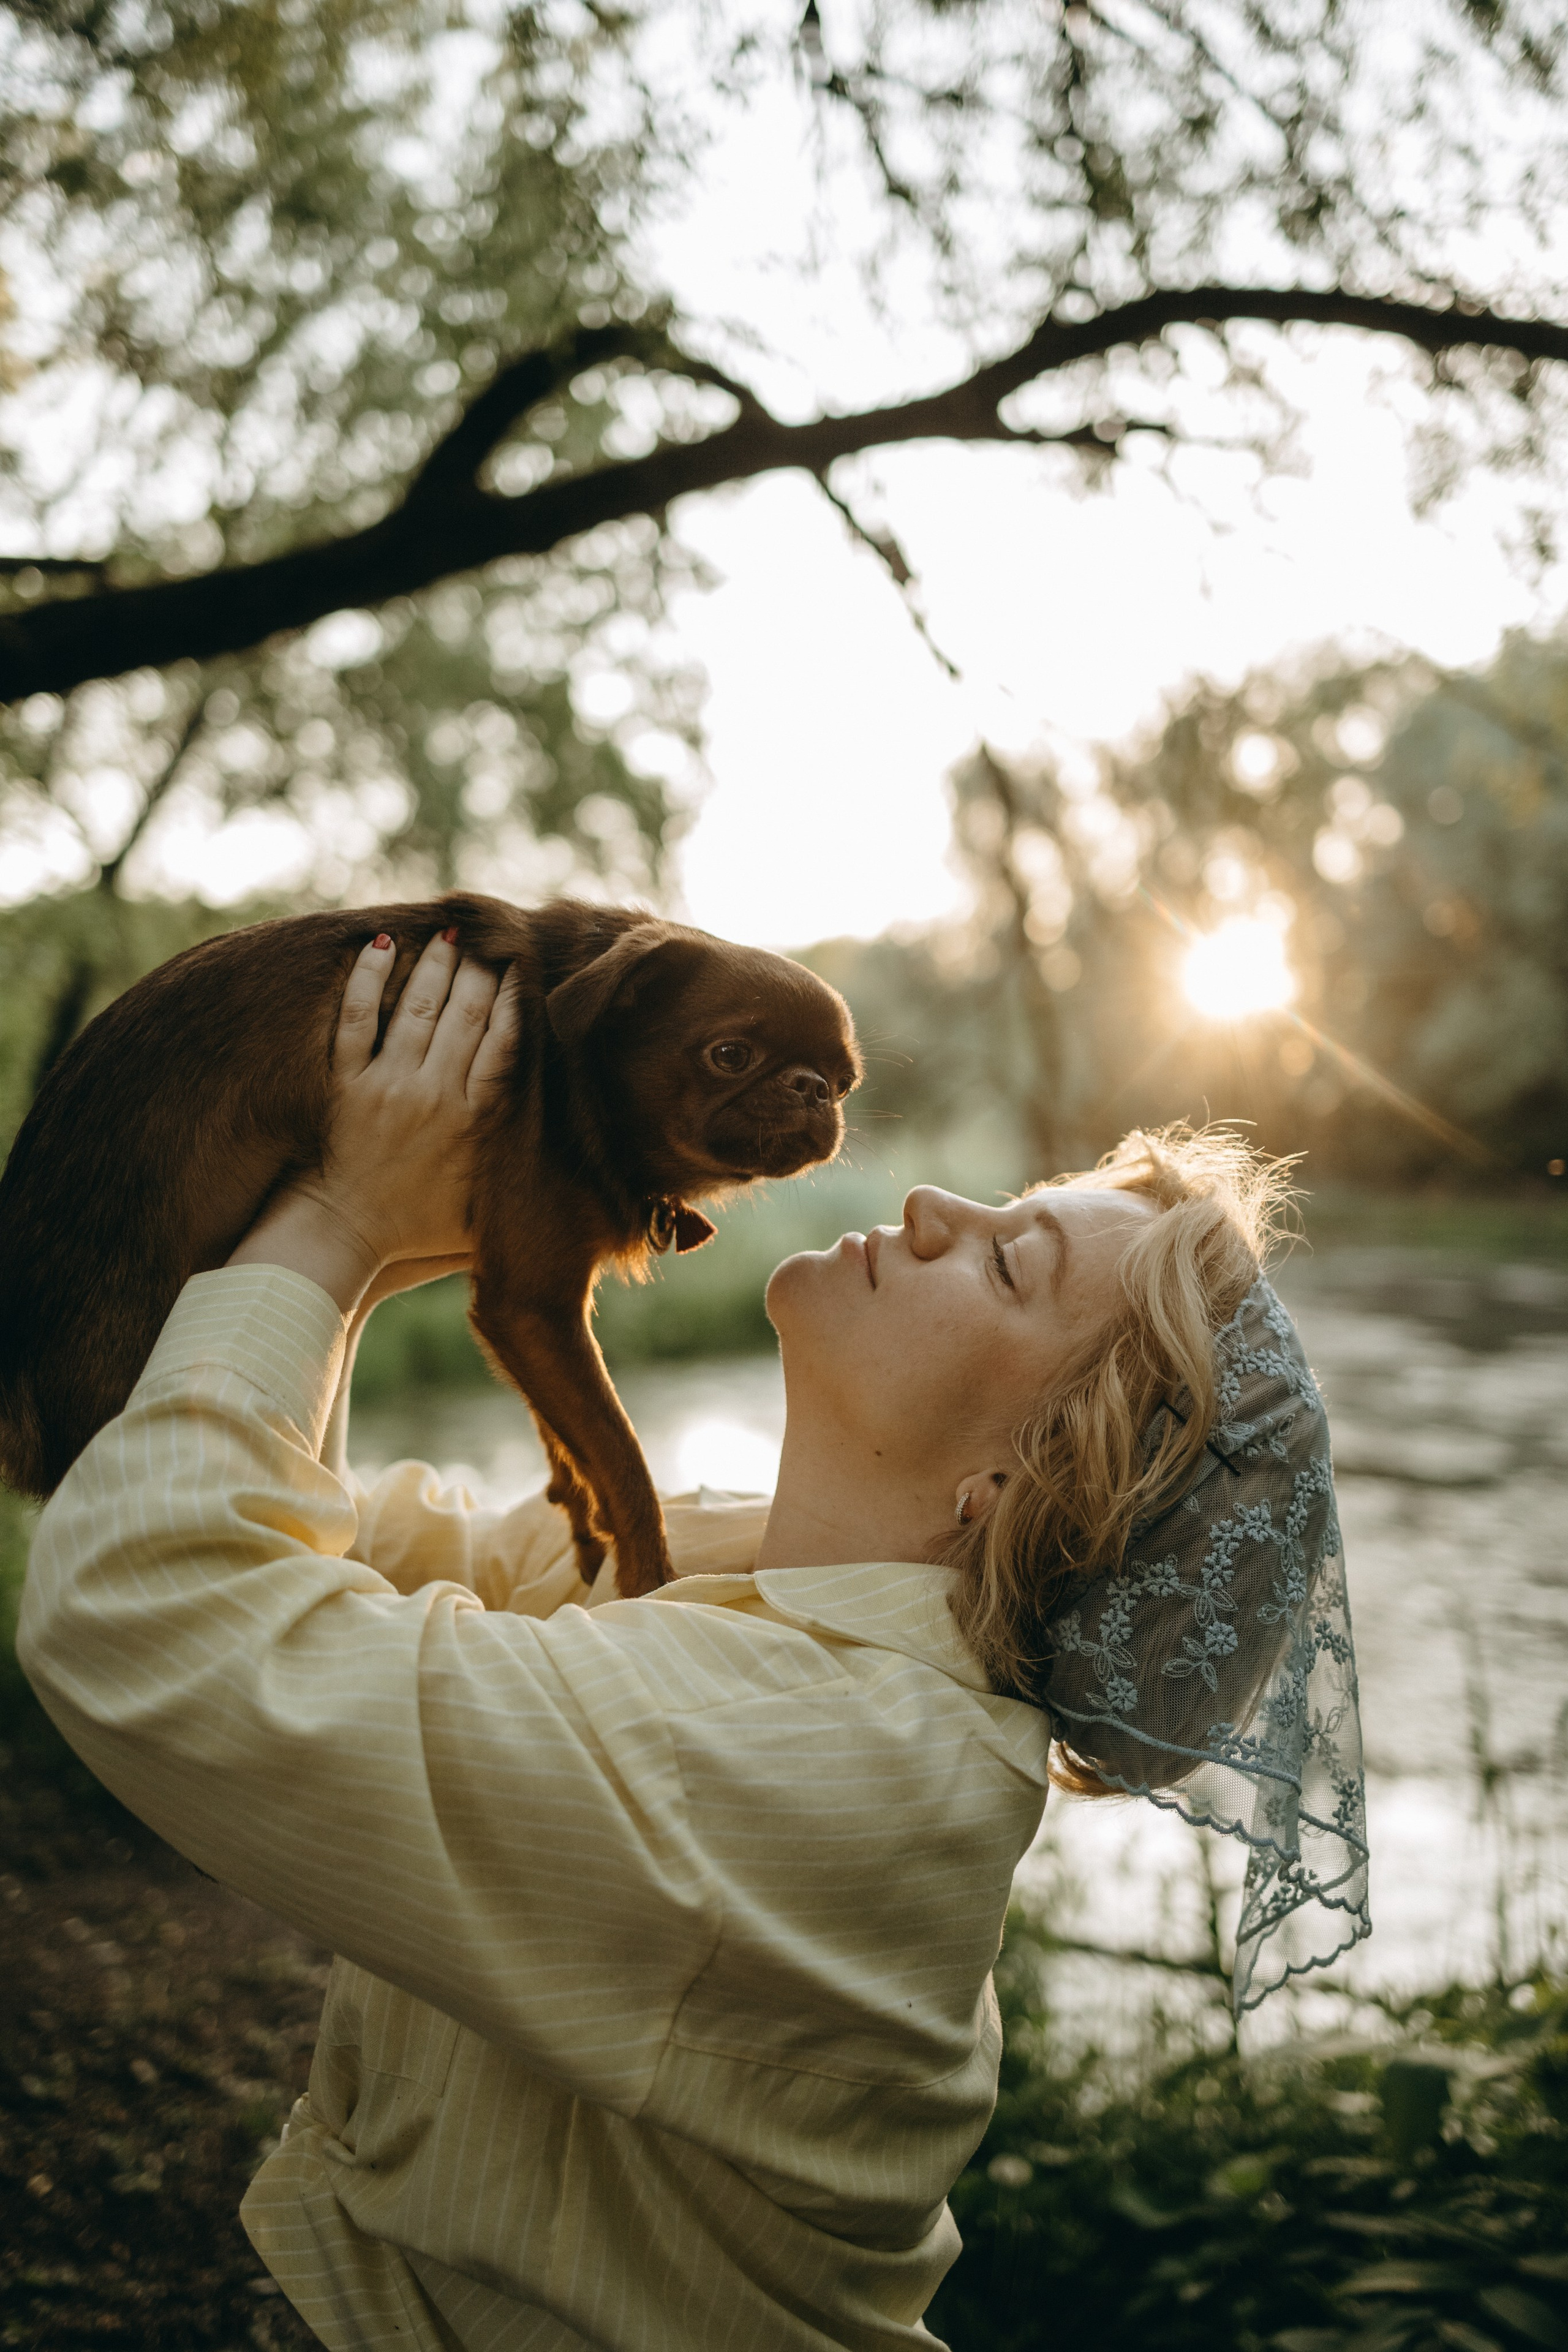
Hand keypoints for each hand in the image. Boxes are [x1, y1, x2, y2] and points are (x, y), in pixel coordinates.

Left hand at [228, 929, 516, 1314]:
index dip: (515, 999)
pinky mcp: (345, 1085)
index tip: (524, 967)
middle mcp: (434, 1096)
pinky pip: (357, 1020)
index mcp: (476, 1123)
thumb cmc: (417, 1231)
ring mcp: (387, 1086)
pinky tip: (381, 947)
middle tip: (492, 937)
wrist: (341, 1239)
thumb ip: (523, 1177)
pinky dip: (369, 981)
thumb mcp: (487, 1211)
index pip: (505, 1043)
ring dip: (436, 965)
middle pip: (465, 1015)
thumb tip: (578, 1169)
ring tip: (450, 933)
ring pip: (418, 1009)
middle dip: (481, 969)